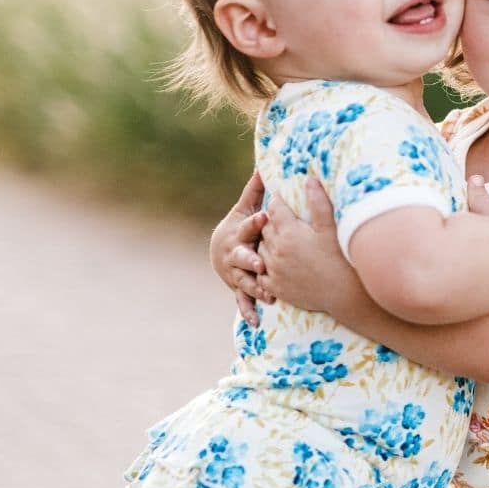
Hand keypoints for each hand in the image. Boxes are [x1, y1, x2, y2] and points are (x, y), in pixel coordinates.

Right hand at [209, 171, 271, 324]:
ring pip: (244, 281)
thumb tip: (264, 165)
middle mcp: (236, 254)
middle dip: (250, 259)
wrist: (220, 251)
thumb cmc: (241, 226)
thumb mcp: (245, 208)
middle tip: (261, 263)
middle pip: (242, 256)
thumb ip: (256, 191)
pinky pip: (243, 300)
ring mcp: (236, 273)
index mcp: (240, 233)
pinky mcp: (239, 288)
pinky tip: (256, 322)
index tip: (266, 216)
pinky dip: (248, 310)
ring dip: (254, 288)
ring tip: (268, 294)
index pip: (248, 226)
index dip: (256, 221)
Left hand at [259, 179, 358, 314]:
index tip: (283, 199)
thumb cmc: (341, 258)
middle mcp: (277, 250)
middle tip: (284, 220)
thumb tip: (309, 180)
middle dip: (272, 222)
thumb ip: (318, 203)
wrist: (344, 294)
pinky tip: (275, 264)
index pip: (274, 209)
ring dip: (267, 243)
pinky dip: (265, 267)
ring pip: (260, 249)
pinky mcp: (275, 287)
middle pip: (265, 228)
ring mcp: (274, 270)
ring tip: (281, 242)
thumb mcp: (331, 228)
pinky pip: (261, 273)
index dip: (278, 202)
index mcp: (289, 232)